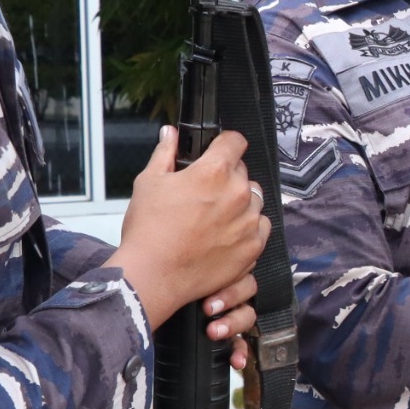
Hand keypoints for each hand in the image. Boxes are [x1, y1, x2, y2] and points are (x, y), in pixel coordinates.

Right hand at [111, 127, 269, 330]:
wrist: (154, 274)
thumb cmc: (148, 230)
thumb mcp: (149, 182)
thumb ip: (165, 153)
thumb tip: (170, 134)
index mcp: (214, 171)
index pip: (235, 141)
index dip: (224, 143)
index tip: (218, 150)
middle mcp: (238, 193)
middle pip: (242, 172)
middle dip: (227, 176)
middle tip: (204, 192)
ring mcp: (249, 221)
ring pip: (253, 199)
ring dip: (239, 202)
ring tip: (213, 216)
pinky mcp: (253, 246)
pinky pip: (260, 226)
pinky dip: (248, 226)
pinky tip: (225, 233)